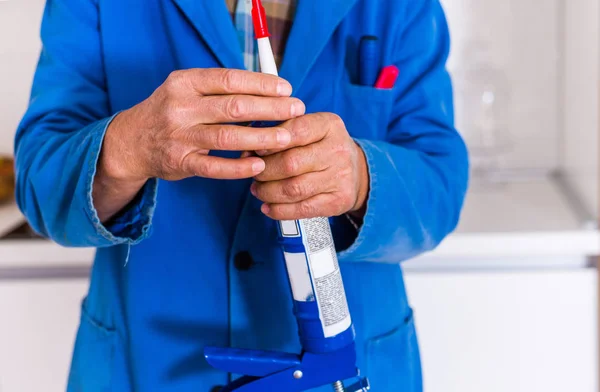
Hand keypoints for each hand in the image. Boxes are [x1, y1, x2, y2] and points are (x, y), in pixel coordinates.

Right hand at [100, 68, 304, 182]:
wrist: (131, 142)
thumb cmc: (170, 112)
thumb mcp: (186, 90)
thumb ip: (220, 89)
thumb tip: (267, 87)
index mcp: (185, 83)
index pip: (230, 80)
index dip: (261, 84)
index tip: (286, 89)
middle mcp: (181, 107)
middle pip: (234, 107)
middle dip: (270, 109)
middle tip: (296, 111)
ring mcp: (180, 136)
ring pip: (227, 137)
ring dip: (261, 138)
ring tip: (287, 139)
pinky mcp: (180, 162)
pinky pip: (214, 167)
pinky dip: (238, 167)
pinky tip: (259, 165)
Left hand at [250, 113, 369, 220]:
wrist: (356, 171)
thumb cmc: (322, 147)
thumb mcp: (310, 129)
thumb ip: (283, 132)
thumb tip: (248, 150)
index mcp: (329, 125)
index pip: (296, 131)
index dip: (270, 143)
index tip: (255, 151)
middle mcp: (338, 150)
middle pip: (291, 163)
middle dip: (264, 171)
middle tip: (253, 174)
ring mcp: (340, 178)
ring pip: (293, 189)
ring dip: (268, 192)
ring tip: (257, 190)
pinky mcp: (338, 202)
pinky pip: (302, 209)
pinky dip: (279, 210)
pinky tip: (267, 207)